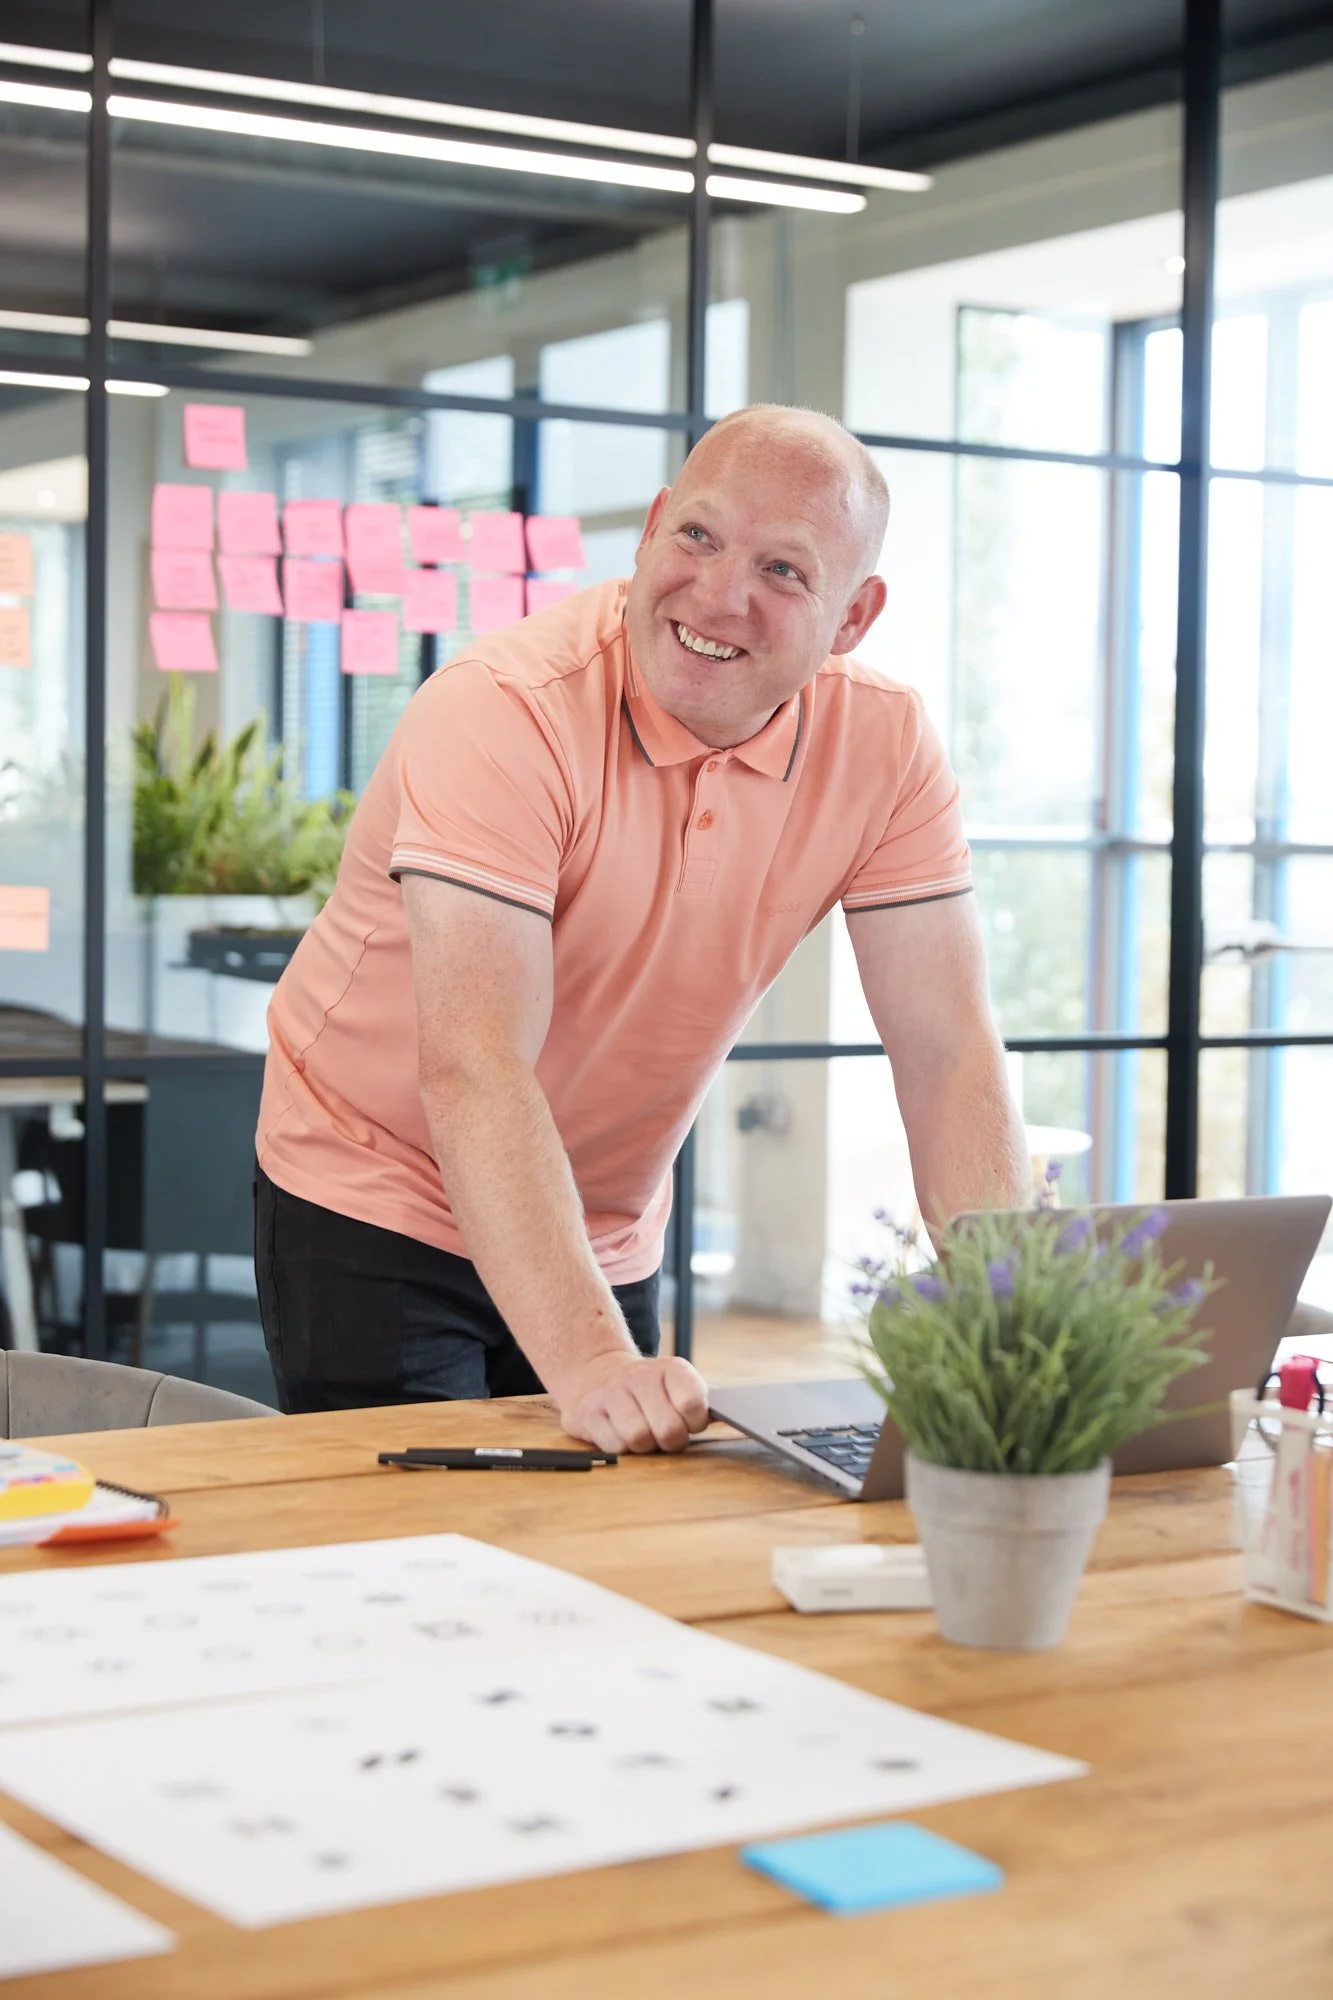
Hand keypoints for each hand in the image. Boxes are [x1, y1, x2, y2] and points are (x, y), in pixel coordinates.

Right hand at [557, 1352, 710, 1454]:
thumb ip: (702, 1403)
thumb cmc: (649, 1393)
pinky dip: (622, 1447)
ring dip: (645, 1445)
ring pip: (639, 1439)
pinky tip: (620, 1431)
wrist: (596, 1375)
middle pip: (668, 1430)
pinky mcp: (588, 1411)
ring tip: (643, 1432)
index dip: (694, 1423)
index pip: (693, 1405)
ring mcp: (611, 1391)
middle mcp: (640, 1375)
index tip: (689, 1421)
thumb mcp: (679, 1387)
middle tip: (665, 1433)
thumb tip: (731, 1416)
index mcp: (672, 1369)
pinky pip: (615, 1446)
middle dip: (671, 1441)